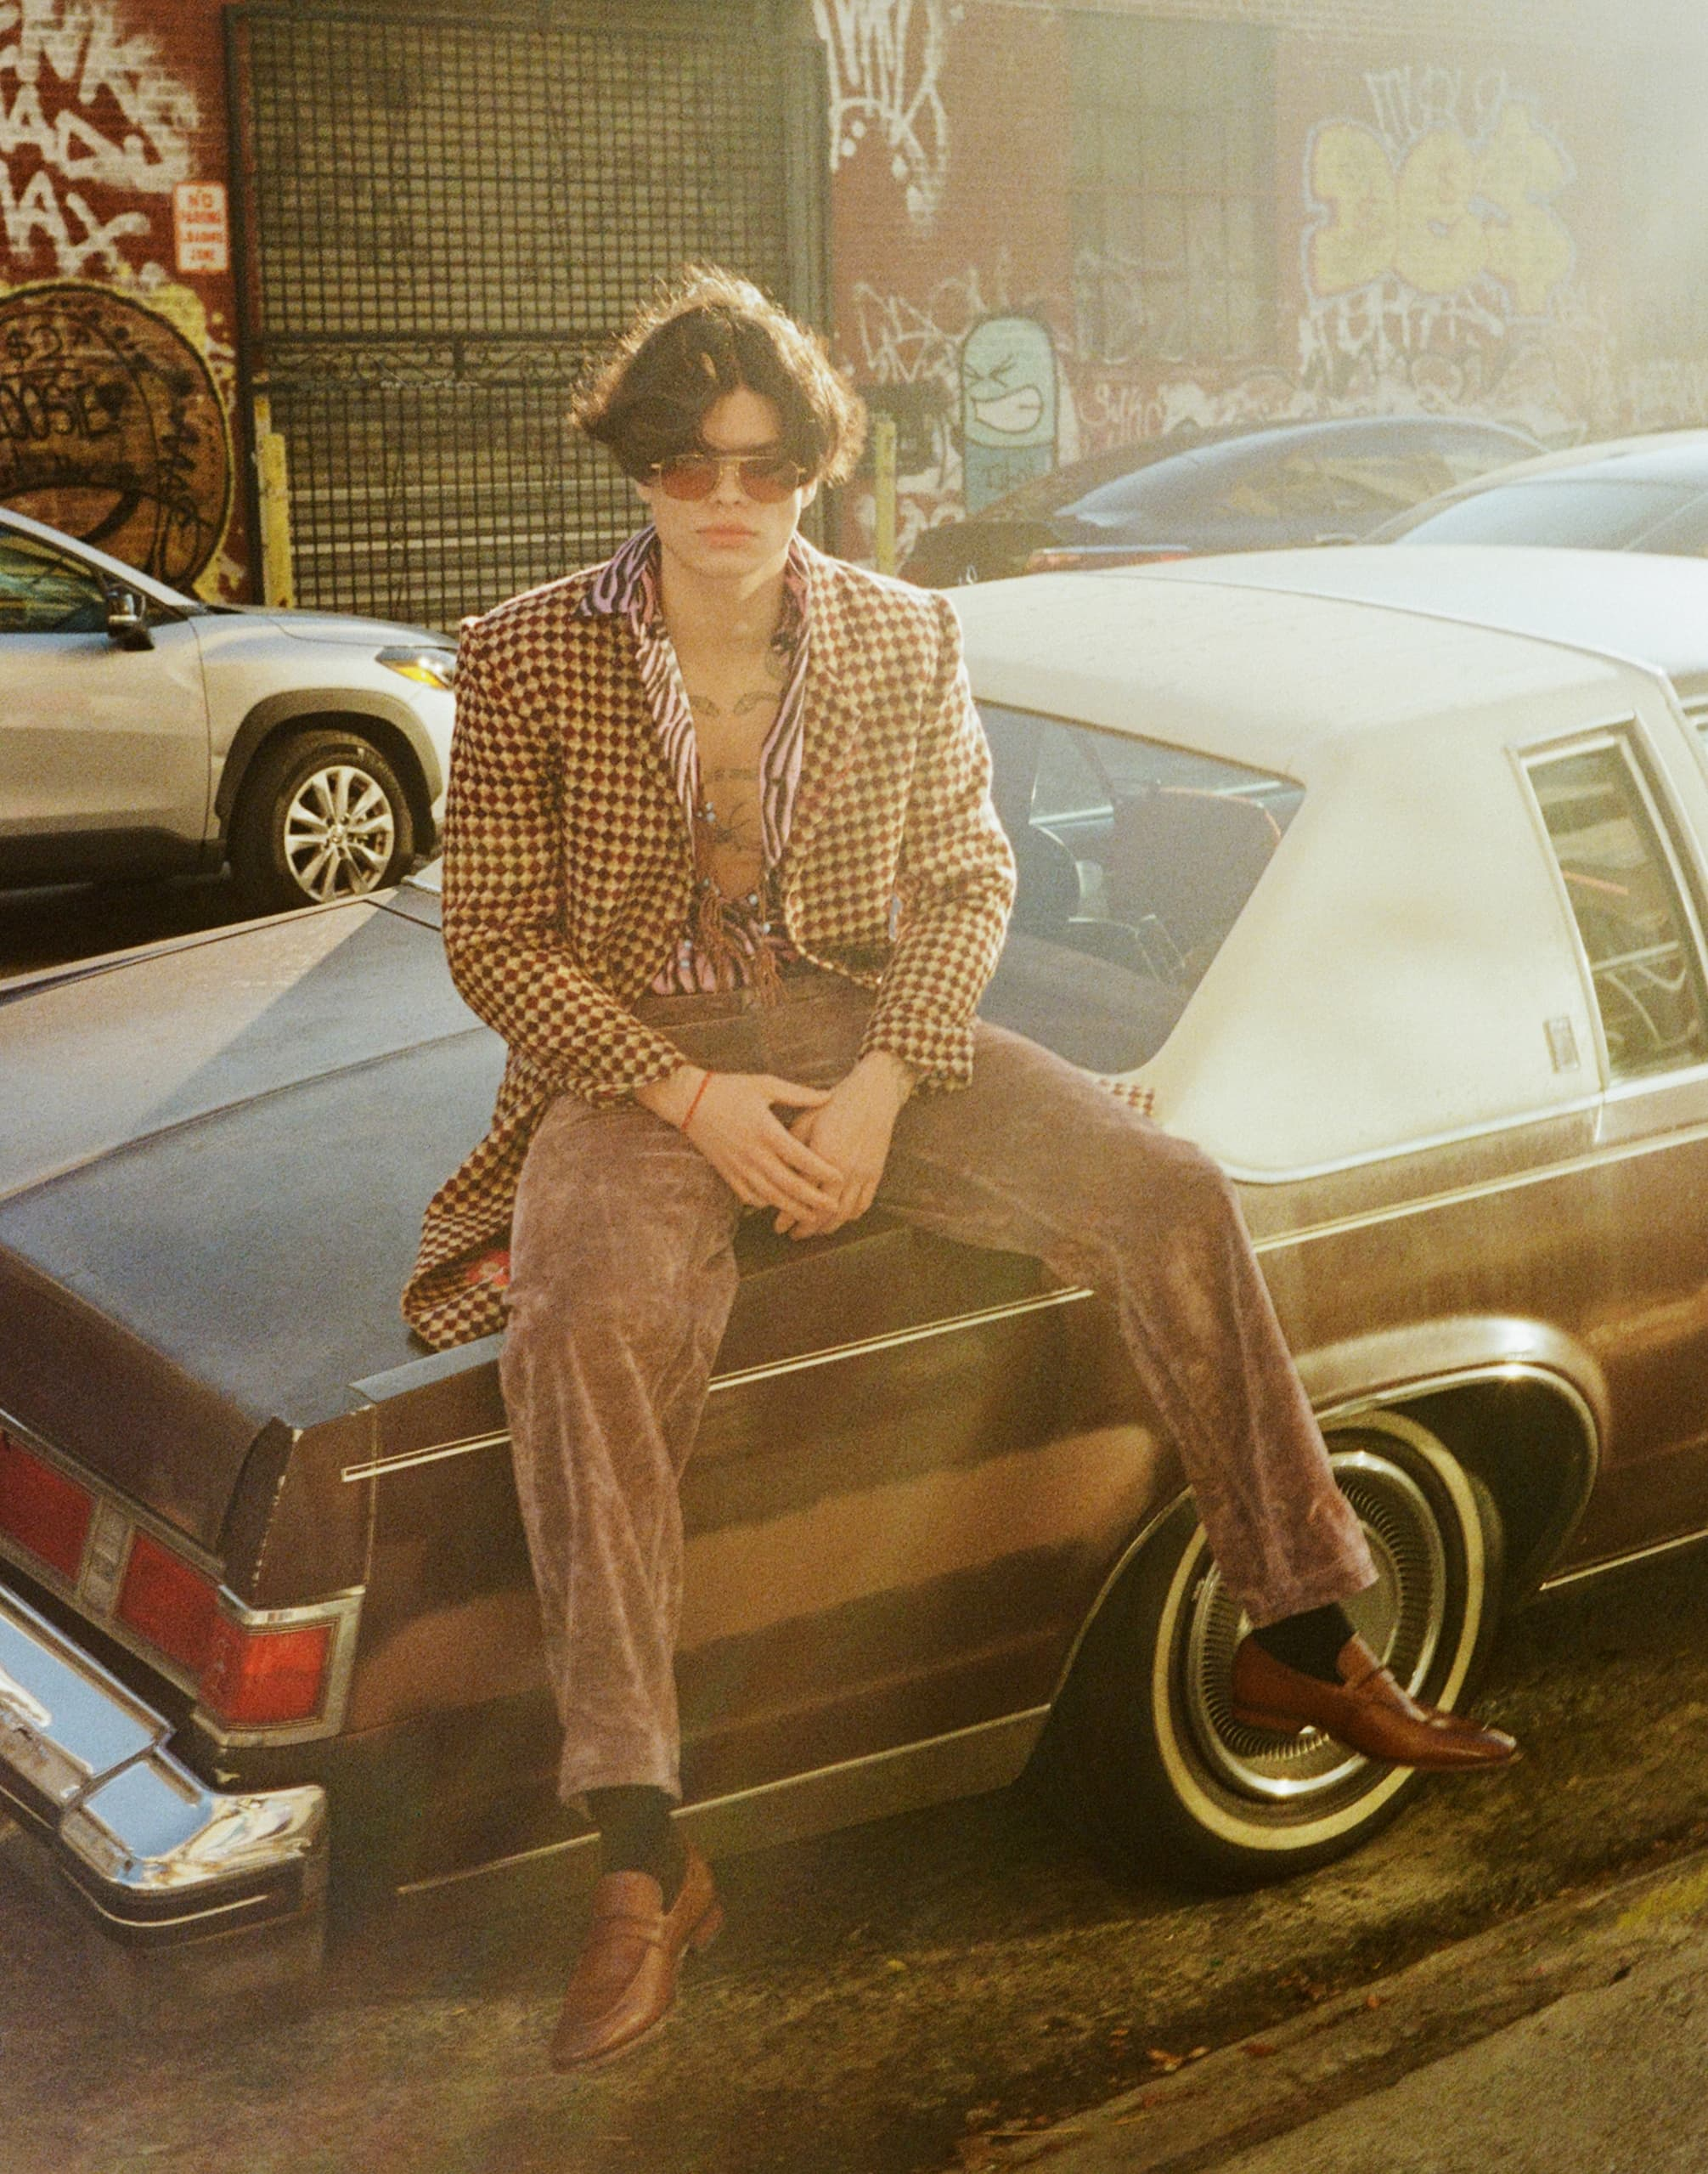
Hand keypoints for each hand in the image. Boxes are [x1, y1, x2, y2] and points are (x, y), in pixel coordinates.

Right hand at [635, 1067, 842, 1221]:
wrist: (689, 1101)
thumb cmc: (730, 1089)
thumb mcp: (765, 1084)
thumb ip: (798, 1094)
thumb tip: (828, 1097)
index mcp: (766, 1131)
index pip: (801, 1157)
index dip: (822, 1170)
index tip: (840, 1177)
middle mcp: (754, 1153)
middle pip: (789, 1184)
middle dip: (813, 1199)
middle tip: (833, 1207)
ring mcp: (739, 1166)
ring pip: (770, 1196)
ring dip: (793, 1208)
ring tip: (812, 1216)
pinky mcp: (727, 1173)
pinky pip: (748, 1196)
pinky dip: (765, 1204)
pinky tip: (777, 1205)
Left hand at [774, 1052, 916, 1238]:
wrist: (873, 1094)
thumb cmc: (835, 1104)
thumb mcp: (807, 1120)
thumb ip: (792, 1147)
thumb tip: (775, 1171)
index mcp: (823, 1155)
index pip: (801, 1195)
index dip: (787, 1215)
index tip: (777, 1226)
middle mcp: (843, 1170)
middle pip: (823, 1211)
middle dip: (806, 1228)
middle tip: (793, 1235)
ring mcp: (862, 1174)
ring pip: (844, 1213)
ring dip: (828, 1226)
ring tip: (814, 1231)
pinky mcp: (875, 1173)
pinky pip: (863, 1204)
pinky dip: (851, 1216)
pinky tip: (840, 1219)